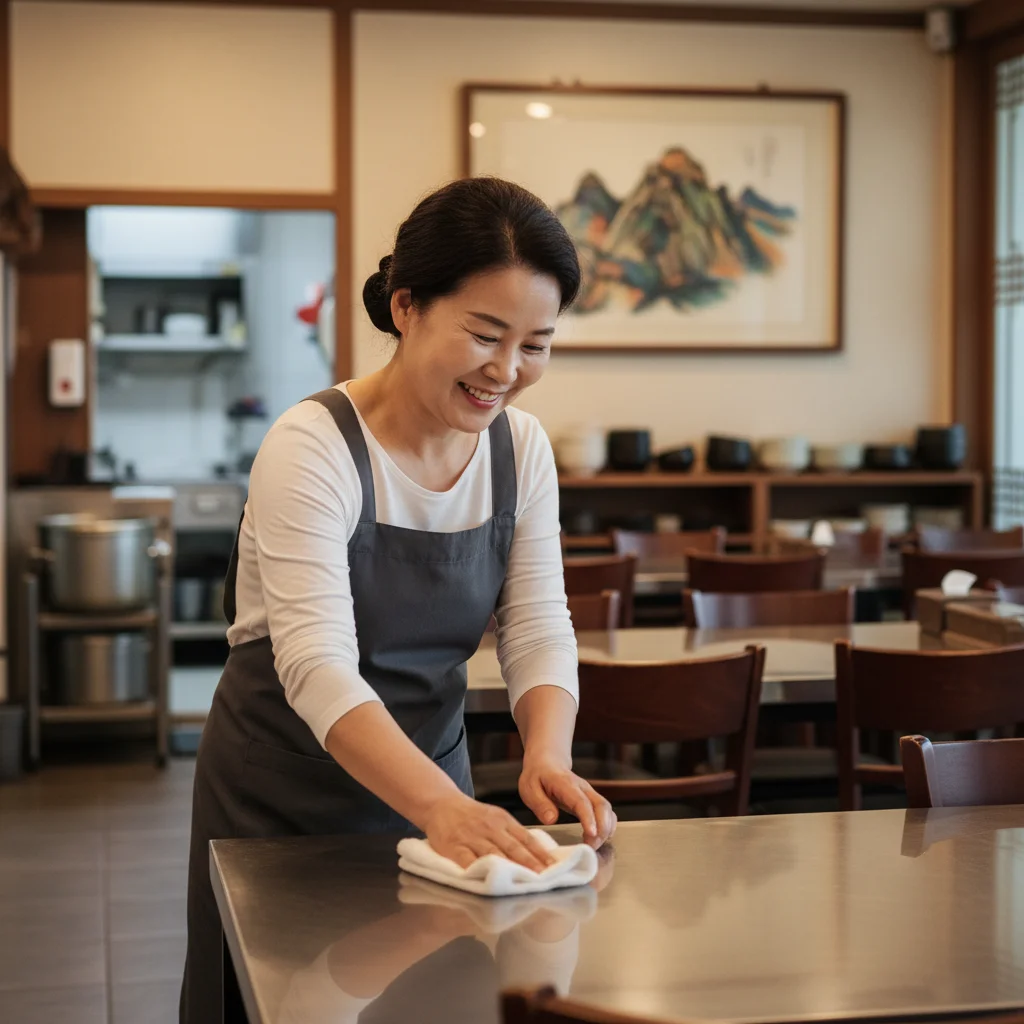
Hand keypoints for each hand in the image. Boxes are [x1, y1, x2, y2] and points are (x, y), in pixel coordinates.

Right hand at [423, 792, 557, 871]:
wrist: (442, 805)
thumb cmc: (473, 816)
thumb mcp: (496, 818)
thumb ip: (513, 834)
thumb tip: (538, 853)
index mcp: (503, 820)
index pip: (526, 838)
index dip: (540, 853)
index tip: (553, 867)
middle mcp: (490, 828)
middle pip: (513, 847)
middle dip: (530, 863)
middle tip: (543, 877)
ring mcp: (472, 837)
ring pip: (494, 854)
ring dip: (509, 868)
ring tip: (522, 881)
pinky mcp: (454, 846)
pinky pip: (467, 860)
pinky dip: (478, 869)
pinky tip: (487, 878)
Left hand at [518, 755, 616, 848]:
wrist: (546, 763)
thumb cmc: (537, 777)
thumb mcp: (529, 788)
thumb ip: (540, 804)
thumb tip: (551, 819)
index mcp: (565, 784)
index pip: (581, 802)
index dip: (588, 818)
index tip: (591, 834)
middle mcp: (583, 788)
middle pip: (601, 806)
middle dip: (601, 829)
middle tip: (591, 847)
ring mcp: (590, 793)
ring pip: (607, 810)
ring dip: (605, 829)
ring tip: (593, 846)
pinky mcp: (592, 799)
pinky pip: (606, 812)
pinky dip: (607, 826)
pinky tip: (599, 838)